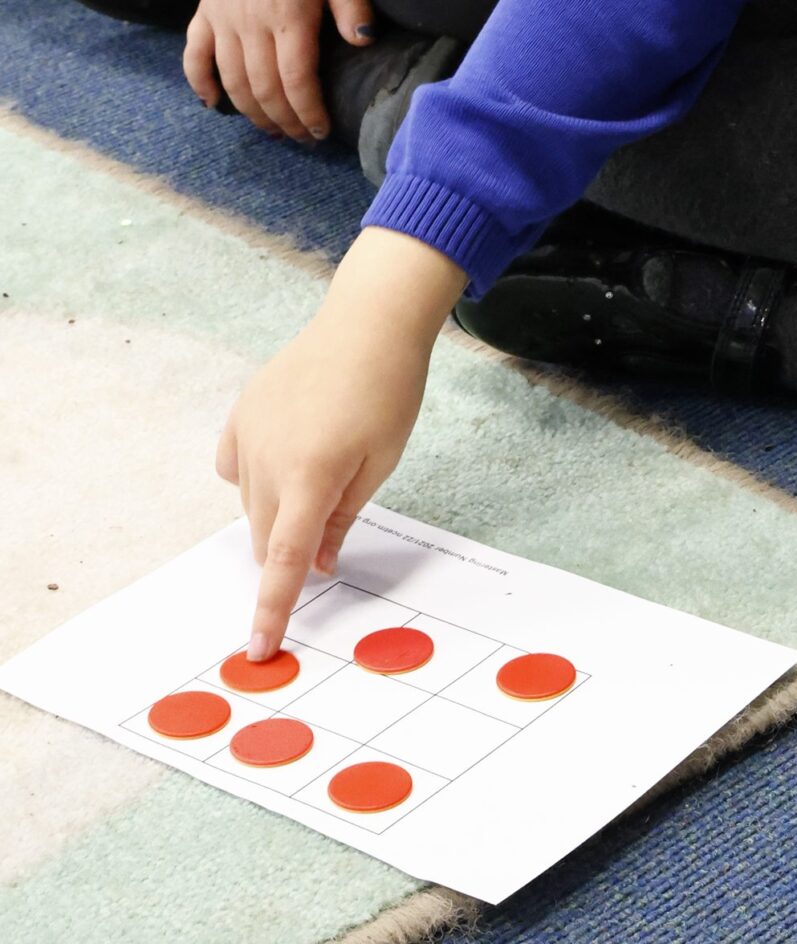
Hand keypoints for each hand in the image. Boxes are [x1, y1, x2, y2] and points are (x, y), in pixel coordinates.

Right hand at [185, 0, 373, 142]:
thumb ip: (353, 5)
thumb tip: (363, 42)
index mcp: (287, 11)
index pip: (295, 79)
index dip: (307, 112)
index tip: (320, 130)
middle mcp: (249, 19)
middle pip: (262, 87)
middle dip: (283, 120)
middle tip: (300, 135)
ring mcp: (221, 16)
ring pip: (230, 80)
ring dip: (250, 112)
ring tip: (272, 128)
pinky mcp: (203, 10)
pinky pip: (193, 55)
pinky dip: (200, 84)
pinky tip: (214, 104)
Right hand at [219, 229, 467, 658]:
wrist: (369, 320)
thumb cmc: (388, 391)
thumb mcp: (379, 463)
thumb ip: (341, 519)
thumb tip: (318, 565)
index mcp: (310, 476)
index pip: (286, 561)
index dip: (272, 609)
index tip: (258, 649)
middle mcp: (269, 459)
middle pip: (267, 535)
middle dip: (290, 550)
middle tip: (327, 527)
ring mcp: (250, 431)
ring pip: (252, 502)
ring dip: (277, 510)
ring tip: (323, 467)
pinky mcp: (243, 409)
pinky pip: (235, 464)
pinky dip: (254, 476)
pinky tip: (281, 459)